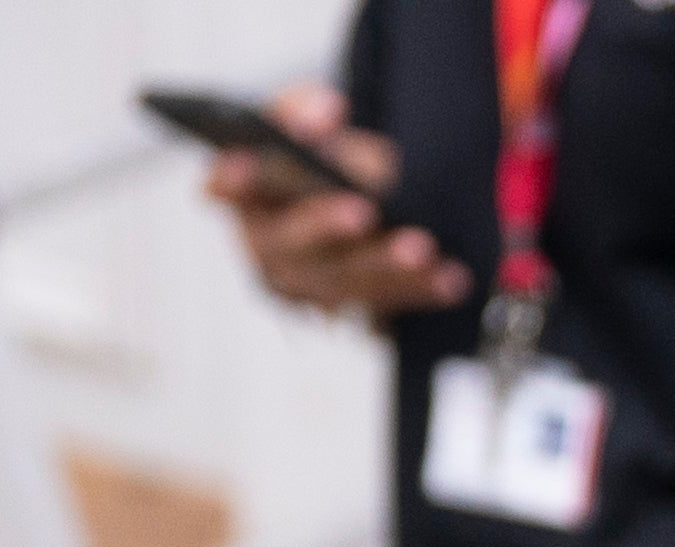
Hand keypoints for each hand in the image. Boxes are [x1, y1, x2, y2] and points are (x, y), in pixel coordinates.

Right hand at [211, 90, 462, 320]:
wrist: (367, 203)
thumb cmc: (327, 162)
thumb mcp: (313, 124)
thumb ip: (305, 108)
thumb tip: (323, 111)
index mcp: (244, 194)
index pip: (224, 186)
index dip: (230, 180)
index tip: (243, 169)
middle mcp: (267, 247)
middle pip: (288, 244)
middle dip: (324, 226)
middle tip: (362, 210)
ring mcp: (307, 287)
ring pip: (340, 284)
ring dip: (384, 268)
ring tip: (419, 248)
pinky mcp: (351, 310)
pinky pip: (386, 307)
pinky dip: (420, 290)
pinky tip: (449, 279)